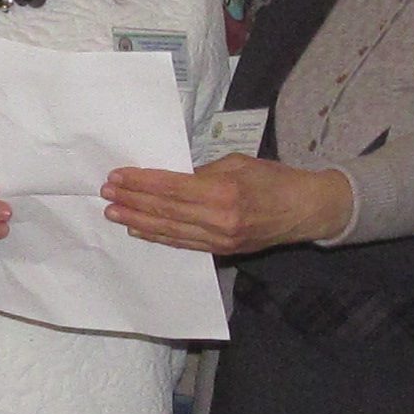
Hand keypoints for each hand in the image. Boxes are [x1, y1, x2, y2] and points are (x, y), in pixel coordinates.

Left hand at [105, 156, 353, 255]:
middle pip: (166, 211)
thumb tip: (170, 177)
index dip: (141, 183)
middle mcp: (219, 220)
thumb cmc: (274, 179)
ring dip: (138, 222)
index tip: (118, 176)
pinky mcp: (223, 250)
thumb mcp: (238, 163)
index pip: (171, 188)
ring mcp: (220, 239)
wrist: (306, 210)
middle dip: (133, 201)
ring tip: (114, 213)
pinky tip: (140, 230)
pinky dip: (159, 237)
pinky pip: (184, 244)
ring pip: (170, 231)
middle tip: (107, 194)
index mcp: (224, 192)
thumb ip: (203, 172)